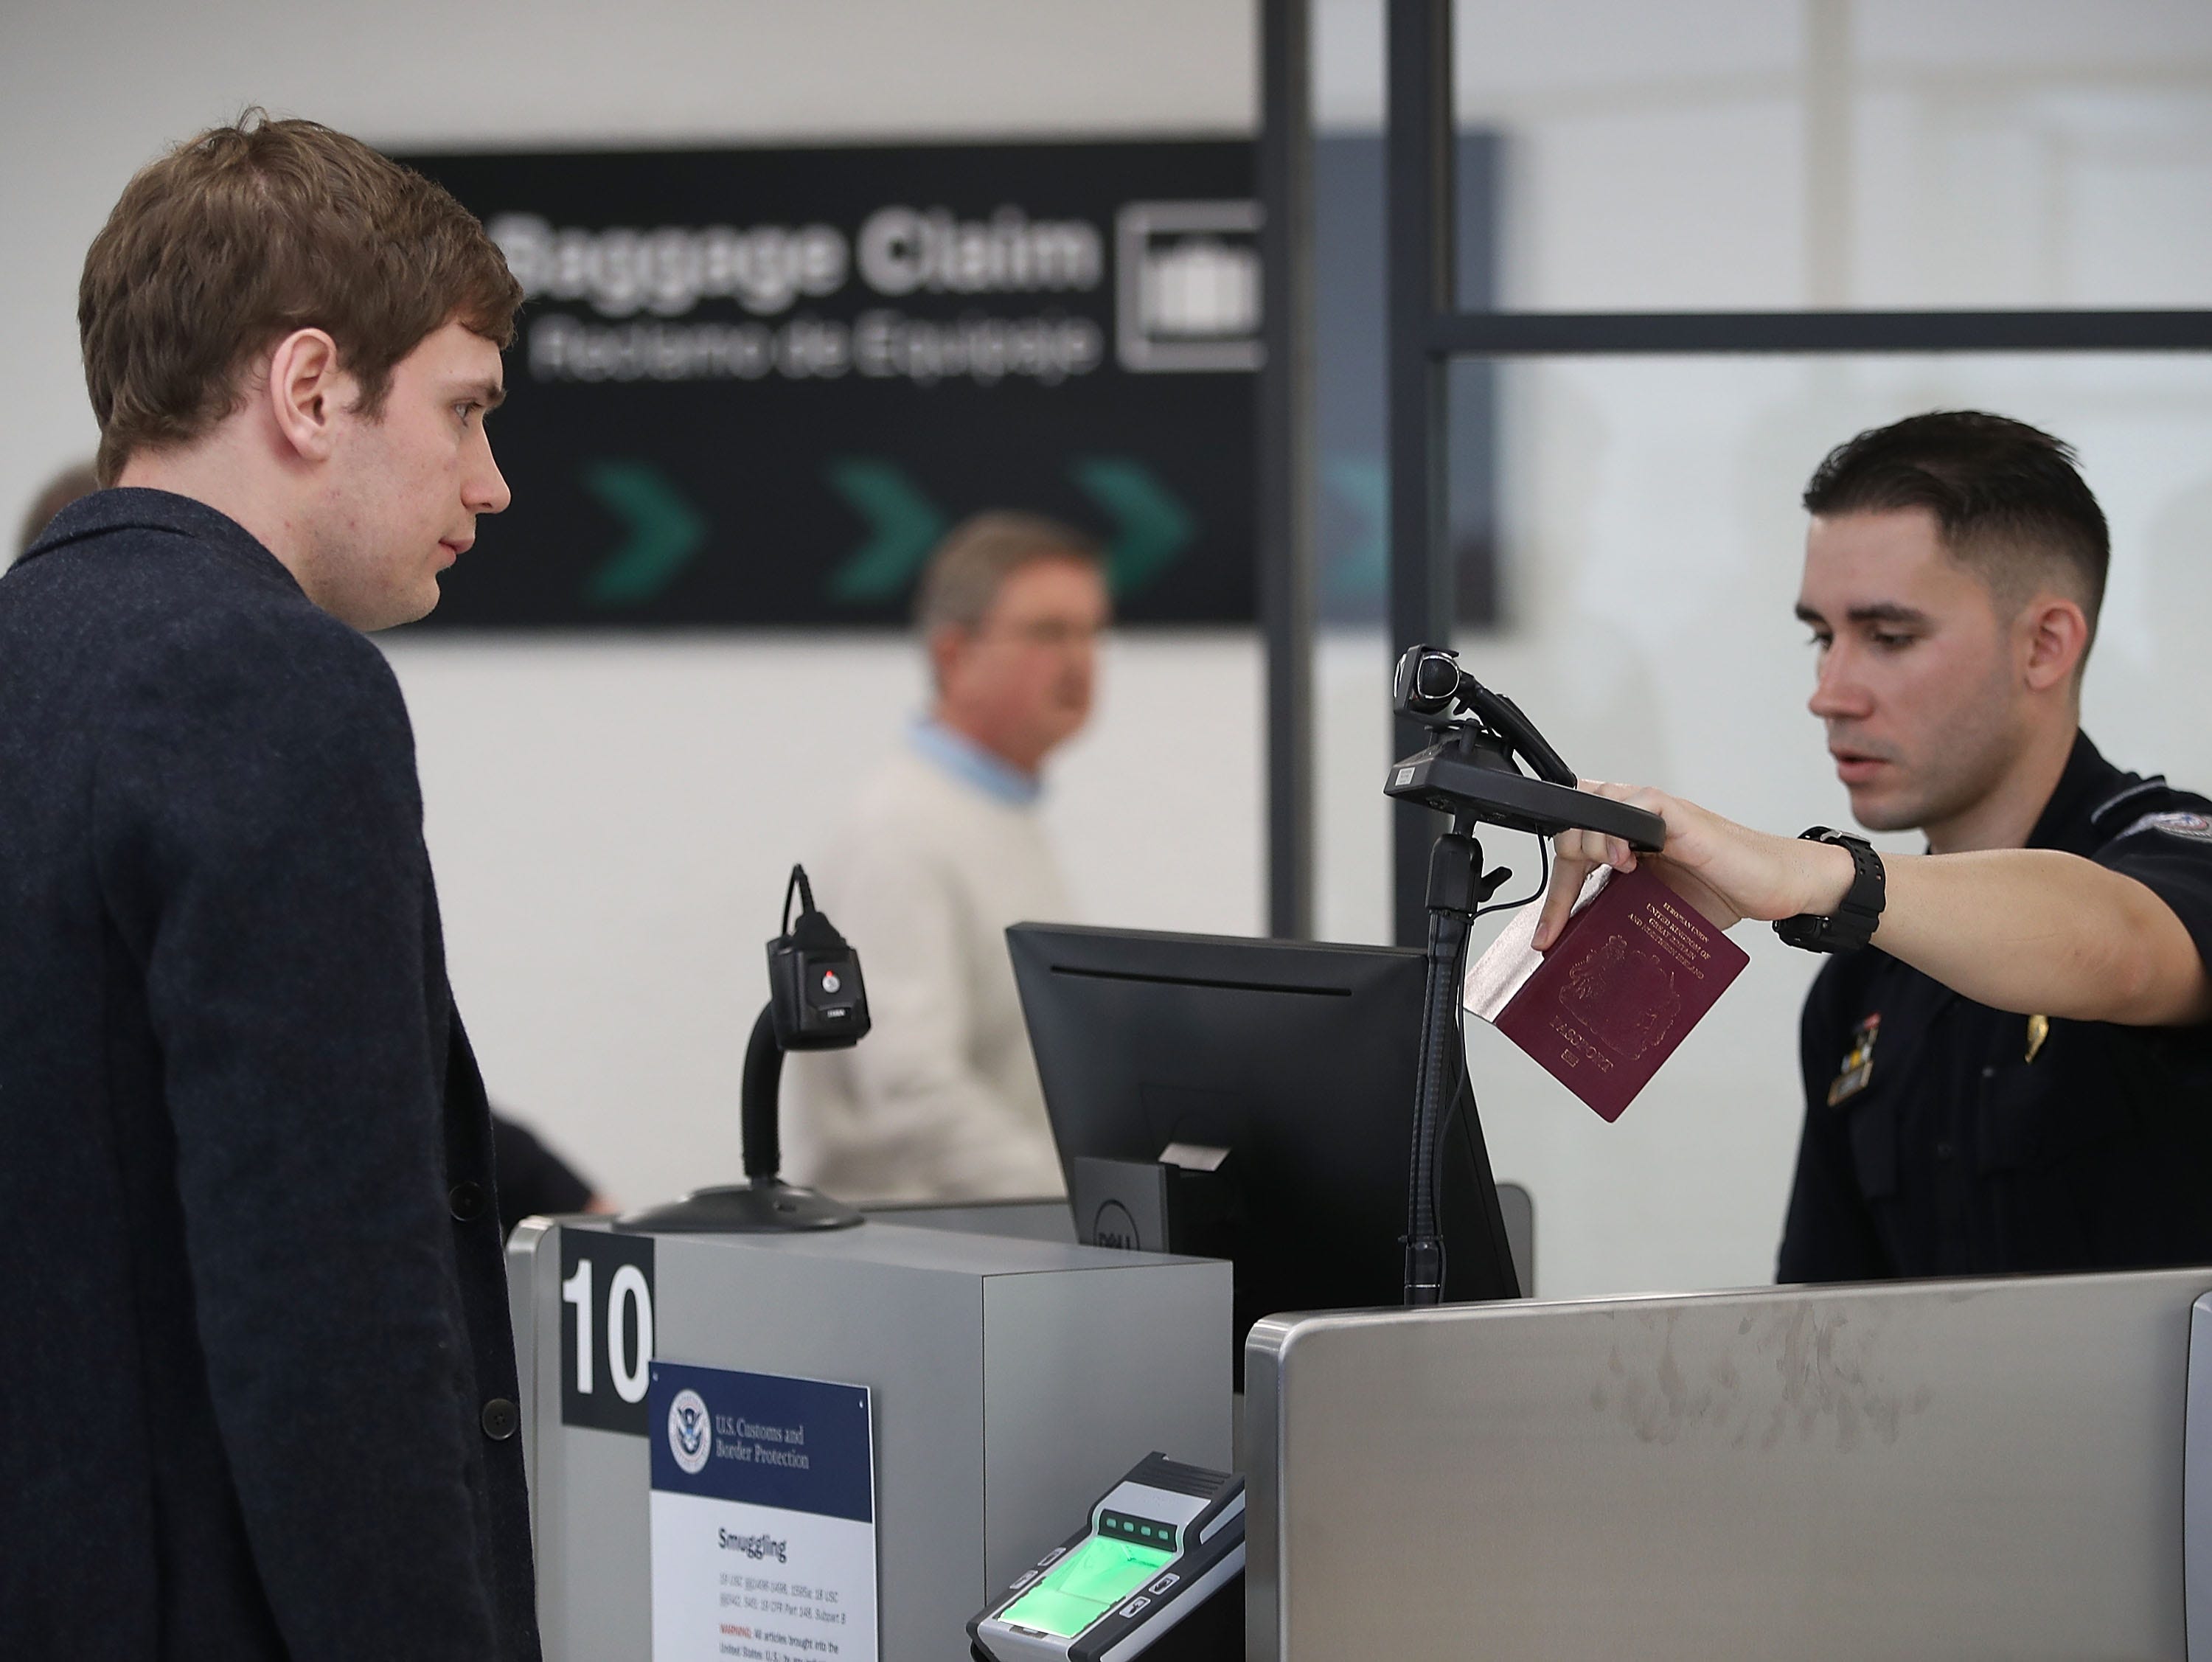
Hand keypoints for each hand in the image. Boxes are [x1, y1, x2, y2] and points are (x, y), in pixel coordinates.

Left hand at [1531, 780, 1858, 950]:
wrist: (1773, 886)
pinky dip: (1619, 829)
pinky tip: (1625, 860)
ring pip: (1593, 806)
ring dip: (1586, 845)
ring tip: (1607, 875)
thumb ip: (1620, 913)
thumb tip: (1581, 948)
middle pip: (1571, 826)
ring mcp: (1653, 813)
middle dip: (1559, 876)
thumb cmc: (1721, 893)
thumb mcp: (1655, 911)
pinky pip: (1634, 803)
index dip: (1552, 896)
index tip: (1545, 938)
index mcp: (1625, 842)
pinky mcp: (1676, 813)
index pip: (1571, 853)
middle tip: (1560, 922)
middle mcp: (1633, 821)